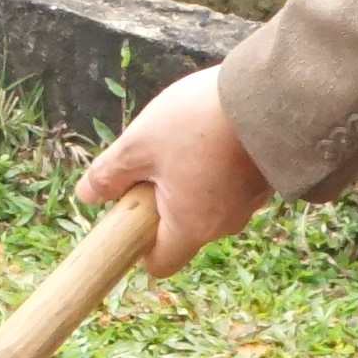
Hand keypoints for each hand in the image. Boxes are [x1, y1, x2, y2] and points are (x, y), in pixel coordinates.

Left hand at [78, 65, 273, 277]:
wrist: (270, 95)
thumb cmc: (199, 124)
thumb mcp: (138, 145)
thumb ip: (109, 175)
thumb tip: (87, 196)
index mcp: (191, 227)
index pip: (160, 263)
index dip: (137, 246)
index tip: (127, 212)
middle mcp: (224, 224)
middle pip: (181, 228)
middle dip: (159, 200)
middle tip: (151, 159)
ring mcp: (249, 202)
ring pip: (204, 202)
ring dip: (187, 178)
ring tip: (183, 137)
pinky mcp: (263, 178)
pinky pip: (227, 183)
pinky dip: (213, 165)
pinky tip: (209, 132)